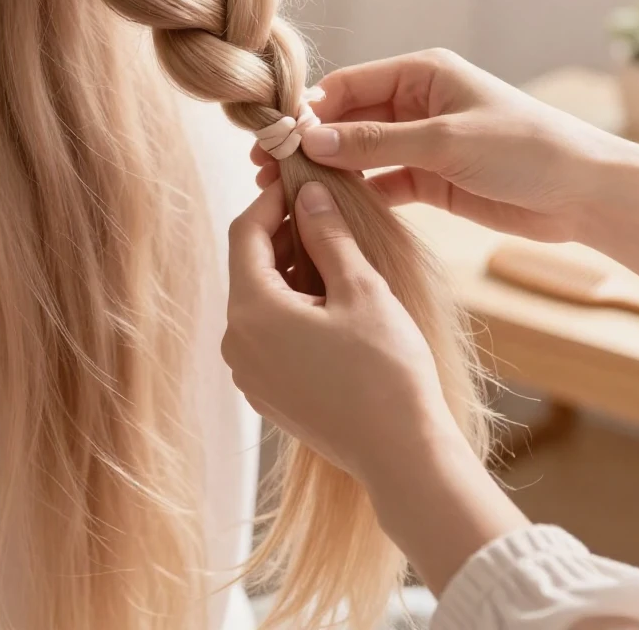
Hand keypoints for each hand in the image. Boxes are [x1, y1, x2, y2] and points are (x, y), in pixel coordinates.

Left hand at [223, 179, 528, 593]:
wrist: (401, 454)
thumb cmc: (386, 369)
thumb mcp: (361, 289)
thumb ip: (328, 235)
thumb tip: (308, 193)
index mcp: (252, 311)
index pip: (244, 233)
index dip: (269, 201)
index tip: (300, 183)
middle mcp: (237, 342)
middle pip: (248, 267)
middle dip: (282, 235)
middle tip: (324, 215)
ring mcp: (249, 372)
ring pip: (258, 301)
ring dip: (288, 271)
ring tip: (334, 256)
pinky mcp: (266, 393)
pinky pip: (267, 333)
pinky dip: (290, 307)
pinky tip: (330, 303)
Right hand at [254, 49, 629, 242]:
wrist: (584, 194)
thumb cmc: (525, 147)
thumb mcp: (445, 139)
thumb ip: (376, 141)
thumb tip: (312, 141)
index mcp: (422, 74)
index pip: (349, 85)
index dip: (311, 108)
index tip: (278, 135)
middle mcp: (416, 104)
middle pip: (348, 119)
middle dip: (311, 142)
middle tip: (269, 167)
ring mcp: (421, 143)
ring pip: (360, 153)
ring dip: (328, 170)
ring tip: (286, 190)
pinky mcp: (430, 180)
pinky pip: (381, 183)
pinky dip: (356, 193)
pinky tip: (328, 208)